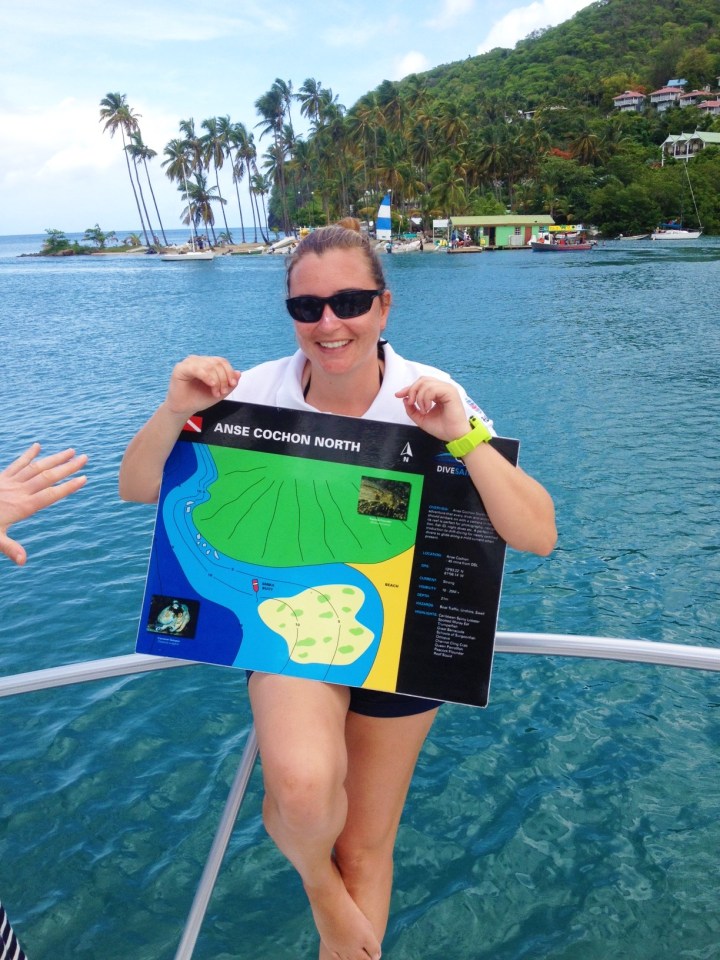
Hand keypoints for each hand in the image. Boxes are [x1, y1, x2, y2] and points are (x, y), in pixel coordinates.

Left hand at [0, 444, 87, 565]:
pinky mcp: (1, 477)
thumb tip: (23, 561)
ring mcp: (10, 482)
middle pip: (47, 477)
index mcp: (22, 507)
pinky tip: (38, 446)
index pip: (50, 495)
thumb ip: (9, 548)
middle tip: (85, 458)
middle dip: (67, 467)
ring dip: (54, 458)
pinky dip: (28, 455)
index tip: (84, 478)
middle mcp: (19, 491)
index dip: (68, 487)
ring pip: (36, 467)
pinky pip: (17, 464)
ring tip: (71, 451)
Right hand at [165, 355, 240, 416]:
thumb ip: (230, 383)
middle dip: (223, 379)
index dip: (229, 372)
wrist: (184, 409)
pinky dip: (207, 376)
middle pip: (217, 363)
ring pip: (209, 366)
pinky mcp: (180, 368)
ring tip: (216, 393)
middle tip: (223, 392)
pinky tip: (211, 385)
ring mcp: (188, 363)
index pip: (221, 361)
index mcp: (206, 363)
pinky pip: (196, 369)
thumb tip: (239, 373)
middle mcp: (198, 360)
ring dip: (216, 380)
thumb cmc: (199, 399)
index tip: (233, 384)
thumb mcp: (219, 392)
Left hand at [395, 377, 470, 441]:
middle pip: (422, 380)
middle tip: (411, 403)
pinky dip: (426, 398)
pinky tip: (427, 408)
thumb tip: (404, 399)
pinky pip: (432, 389)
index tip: (398, 395)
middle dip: (412, 390)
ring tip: (423, 410)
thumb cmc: (442, 428)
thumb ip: (412, 409)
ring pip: (426, 383)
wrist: (454, 436)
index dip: (408, 388)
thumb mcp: (421, 418)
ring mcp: (448, 389)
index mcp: (437, 393)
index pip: (421, 384)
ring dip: (419, 397)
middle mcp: (443, 388)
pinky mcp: (450, 392)